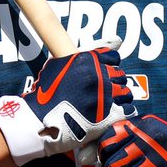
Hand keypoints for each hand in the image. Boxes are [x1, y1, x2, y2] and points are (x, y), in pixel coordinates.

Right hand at [0, 48, 136, 165]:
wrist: (39, 119)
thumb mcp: (57, 64)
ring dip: (119, 97)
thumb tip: (101, 47)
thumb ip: (78, 56)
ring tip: (111, 103)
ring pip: (125, 92)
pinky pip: (127, 110)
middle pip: (120, 75)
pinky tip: (116, 114)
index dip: (110, 66)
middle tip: (105, 90)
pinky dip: (123, 112)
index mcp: (89, 61)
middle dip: (114, 82)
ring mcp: (105, 96)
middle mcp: (100, 75)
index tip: (105, 73)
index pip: (113, 58)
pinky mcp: (109, 115)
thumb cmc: (45, 92)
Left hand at [98, 115, 166, 166]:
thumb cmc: (163, 144)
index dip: (103, 156)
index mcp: (142, 125)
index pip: (109, 141)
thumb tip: (81, 157)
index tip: (106, 162)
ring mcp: (162, 159)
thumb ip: (115, 141)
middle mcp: (151, 140)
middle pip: (116, 164)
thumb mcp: (143, 133)